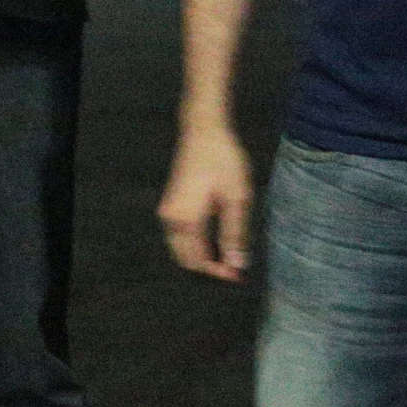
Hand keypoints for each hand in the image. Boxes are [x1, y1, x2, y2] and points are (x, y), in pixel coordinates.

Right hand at [158, 122, 253, 281]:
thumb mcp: (236, 197)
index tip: (238, 277)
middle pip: (185, 259)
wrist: (203, 129)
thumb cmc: (223, 160)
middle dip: (208, 268)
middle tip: (234, 269)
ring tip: (227, 256)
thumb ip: (234, 234)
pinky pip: (179, 236)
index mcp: (186, 220)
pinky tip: (215, 240)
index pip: (197, 261)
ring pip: (180, 248)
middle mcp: (171, 219)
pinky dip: (195, 244)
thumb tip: (236, 265)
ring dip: (201, 257)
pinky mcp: (171, 203)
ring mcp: (168, 211)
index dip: (217, 273)